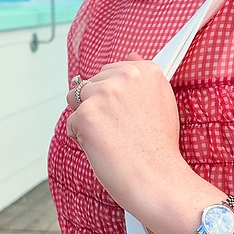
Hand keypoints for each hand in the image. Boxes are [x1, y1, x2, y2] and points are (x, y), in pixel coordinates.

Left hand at [66, 53, 190, 216]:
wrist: (158, 179)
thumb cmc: (159, 149)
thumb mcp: (161, 102)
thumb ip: (142, 78)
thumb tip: (131, 54)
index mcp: (146, 70)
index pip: (111, 72)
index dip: (115, 98)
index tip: (129, 116)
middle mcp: (126, 76)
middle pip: (91, 84)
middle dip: (99, 107)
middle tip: (122, 131)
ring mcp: (104, 94)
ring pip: (76, 100)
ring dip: (88, 120)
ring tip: (112, 139)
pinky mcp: (86, 115)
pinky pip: (71, 123)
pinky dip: (82, 139)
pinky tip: (104, 148)